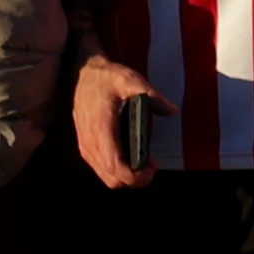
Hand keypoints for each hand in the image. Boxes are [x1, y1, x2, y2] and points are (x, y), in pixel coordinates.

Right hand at [72, 58, 164, 188]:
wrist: (82, 74)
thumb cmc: (104, 78)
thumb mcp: (131, 80)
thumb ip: (153, 96)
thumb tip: (171, 110)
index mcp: (101, 128)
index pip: (114, 166)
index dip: (133, 176)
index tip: (151, 170)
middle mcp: (91, 142)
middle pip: (111, 179)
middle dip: (135, 180)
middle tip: (152, 167)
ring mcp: (86, 146)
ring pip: (106, 177)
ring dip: (127, 176)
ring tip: (146, 163)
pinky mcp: (86, 146)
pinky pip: (101, 169)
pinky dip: (118, 170)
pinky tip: (132, 158)